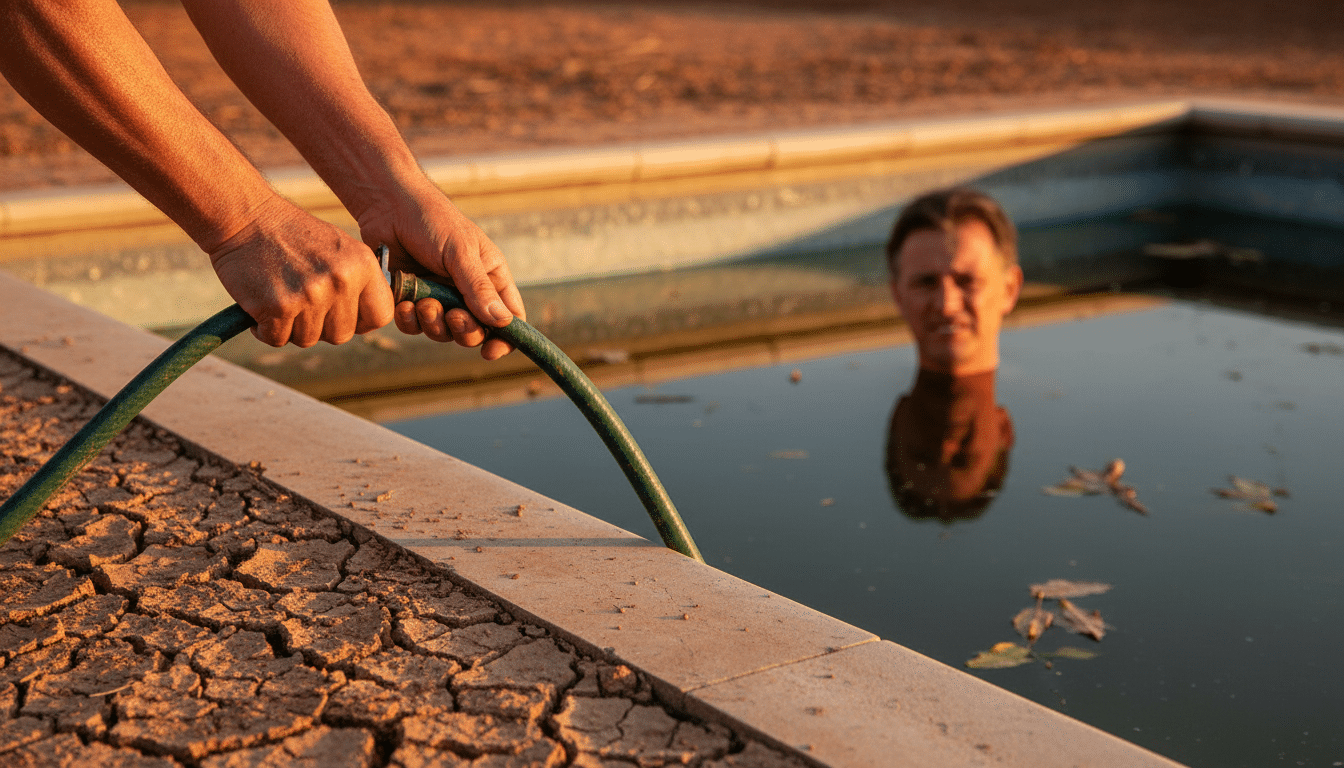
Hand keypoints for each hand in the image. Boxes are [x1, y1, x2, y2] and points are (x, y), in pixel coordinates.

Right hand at [208, 199, 393, 346]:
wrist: (244, 217)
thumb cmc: (290, 234)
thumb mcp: (339, 248)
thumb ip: (356, 281)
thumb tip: (366, 319)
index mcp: (362, 265)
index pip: (379, 316)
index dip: (360, 322)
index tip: (342, 315)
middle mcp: (341, 281)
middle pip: (341, 335)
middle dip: (319, 327)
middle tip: (300, 304)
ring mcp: (311, 295)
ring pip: (308, 339)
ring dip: (290, 327)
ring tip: (280, 297)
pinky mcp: (279, 306)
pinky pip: (277, 338)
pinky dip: (265, 329)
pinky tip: (260, 304)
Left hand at [356, 178, 525, 360]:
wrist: (388, 205)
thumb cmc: (432, 221)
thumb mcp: (461, 252)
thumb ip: (479, 288)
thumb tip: (504, 323)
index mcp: (491, 278)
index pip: (509, 318)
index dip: (505, 340)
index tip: (490, 351)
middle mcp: (468, 292)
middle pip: (476, 332)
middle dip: (464, 331)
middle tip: (453, 316)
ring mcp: (439, 298)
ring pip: (444, 333)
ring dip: (434, 324)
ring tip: (423, 302)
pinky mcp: (411, 300)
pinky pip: (415, 326)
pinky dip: (410, 321)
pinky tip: (404, 303)